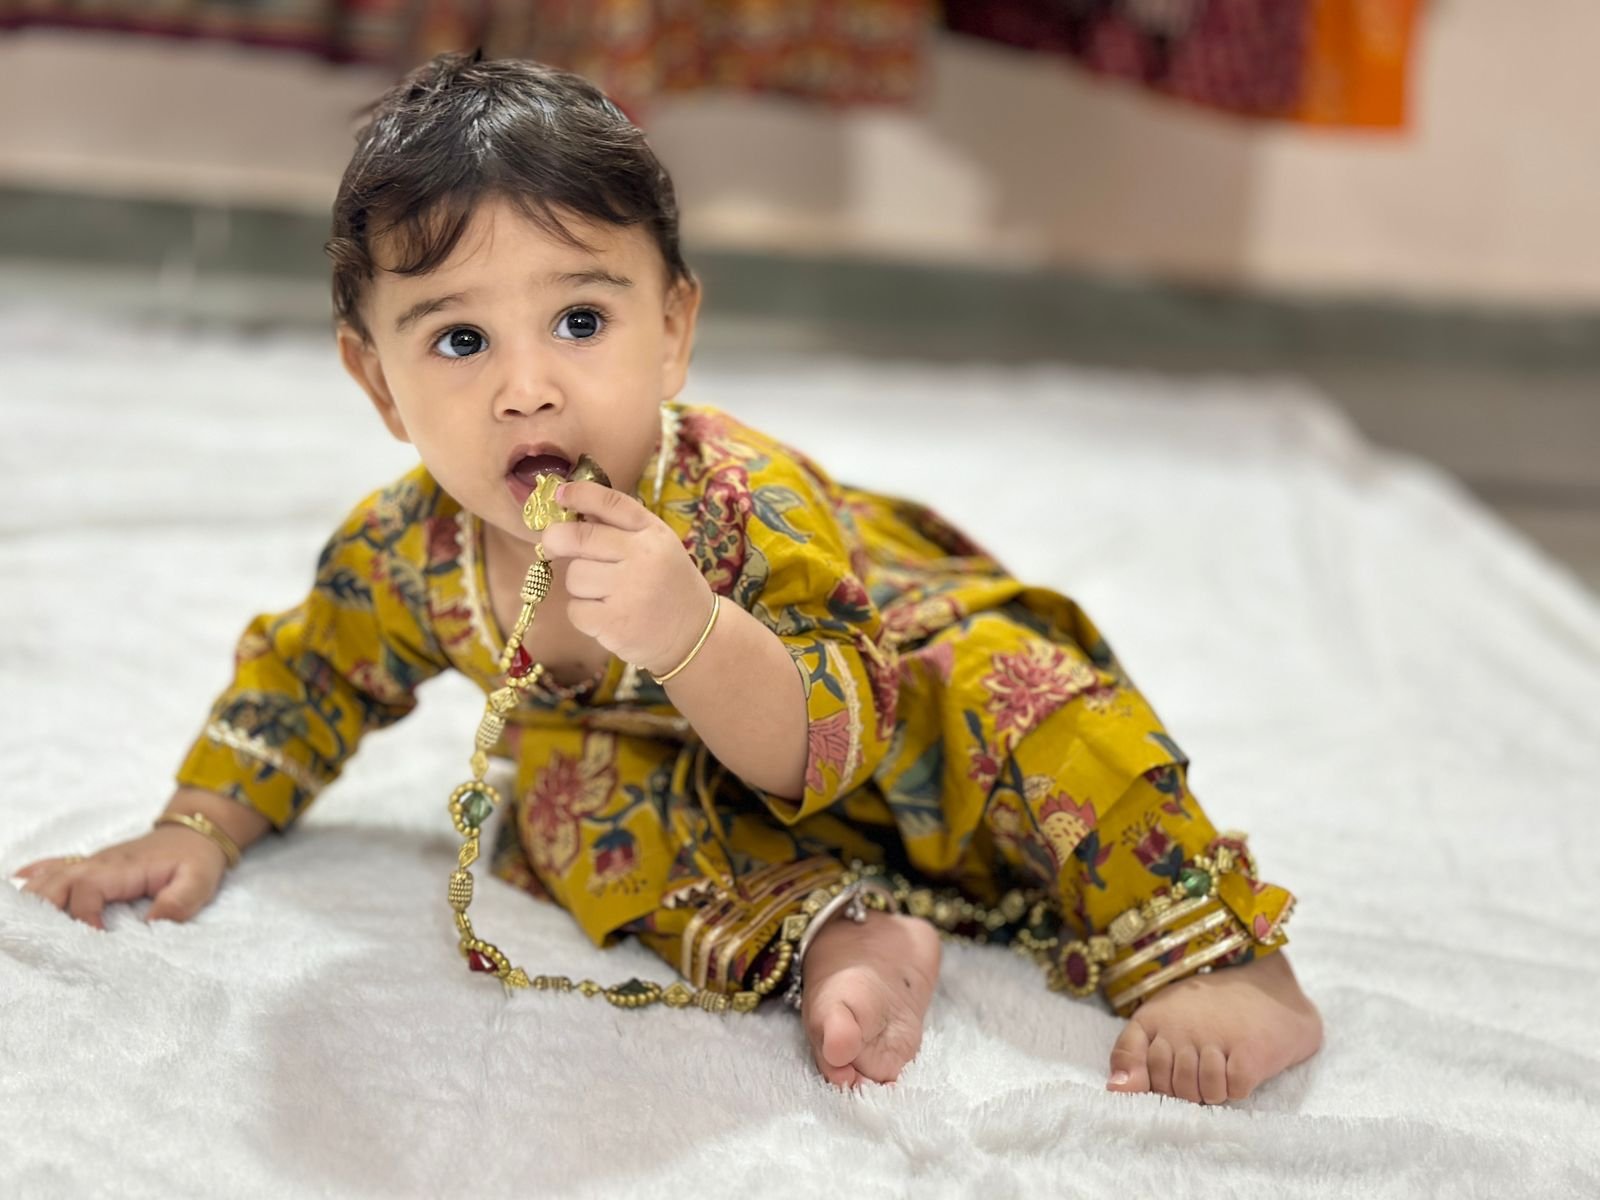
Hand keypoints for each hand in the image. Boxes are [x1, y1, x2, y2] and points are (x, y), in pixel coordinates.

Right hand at [11, 826, 229, 928]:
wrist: (197, 830)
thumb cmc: (197, 858)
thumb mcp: (199, 881)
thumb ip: (179, 903)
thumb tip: (151, 925)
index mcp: (121, 868)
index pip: (85, 889)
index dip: (83, 917)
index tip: (94, 940)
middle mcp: (98, 863)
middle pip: (54, 883)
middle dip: (41, 910)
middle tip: (38, 941)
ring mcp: (92, 863)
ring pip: (50, 878)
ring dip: (34, 899)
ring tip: (22, 926)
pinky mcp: (93, 865)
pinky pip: (56, 865)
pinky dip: (35, 875)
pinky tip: (17, 883)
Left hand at [541, 479, 714, 675]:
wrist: (694, 634)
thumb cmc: (668, 585)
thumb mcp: (658, 546)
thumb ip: (622, 528)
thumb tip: (575, 510)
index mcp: (653, 533)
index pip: (611, 503)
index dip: (579, 494)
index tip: (559, 494)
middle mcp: (642, 557)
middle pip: (578, 537)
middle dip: (556, 539)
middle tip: (551, 545)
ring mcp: (628, 592)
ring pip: (574, 576)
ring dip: (580, 584)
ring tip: (603, 593)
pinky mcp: (614, 623)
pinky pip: (575, 609)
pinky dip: (583, 613)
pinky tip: (604, 614)